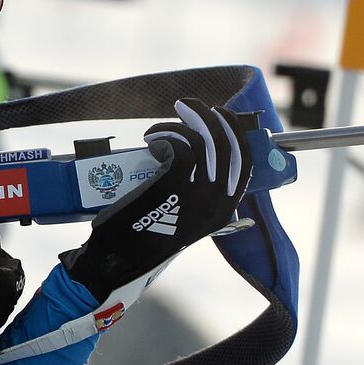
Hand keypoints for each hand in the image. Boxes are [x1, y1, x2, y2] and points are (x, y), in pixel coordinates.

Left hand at [62, 98, 251, 300]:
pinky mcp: (172, 185)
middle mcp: (217, 202)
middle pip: (226, 145)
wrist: (118, 259)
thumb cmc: (145, 236)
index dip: (236, 133)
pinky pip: (178, 146)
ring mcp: (196, 194)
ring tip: (166, 121)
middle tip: (188, 105)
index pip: (244, 162)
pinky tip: (152, 140)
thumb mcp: (184, 220)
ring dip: (184, 122)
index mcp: (223, 210)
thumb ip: (196, 195)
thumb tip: (196, 154)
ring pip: (203, 141)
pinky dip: (164, 134)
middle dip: (211, 118)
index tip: (222, 115)